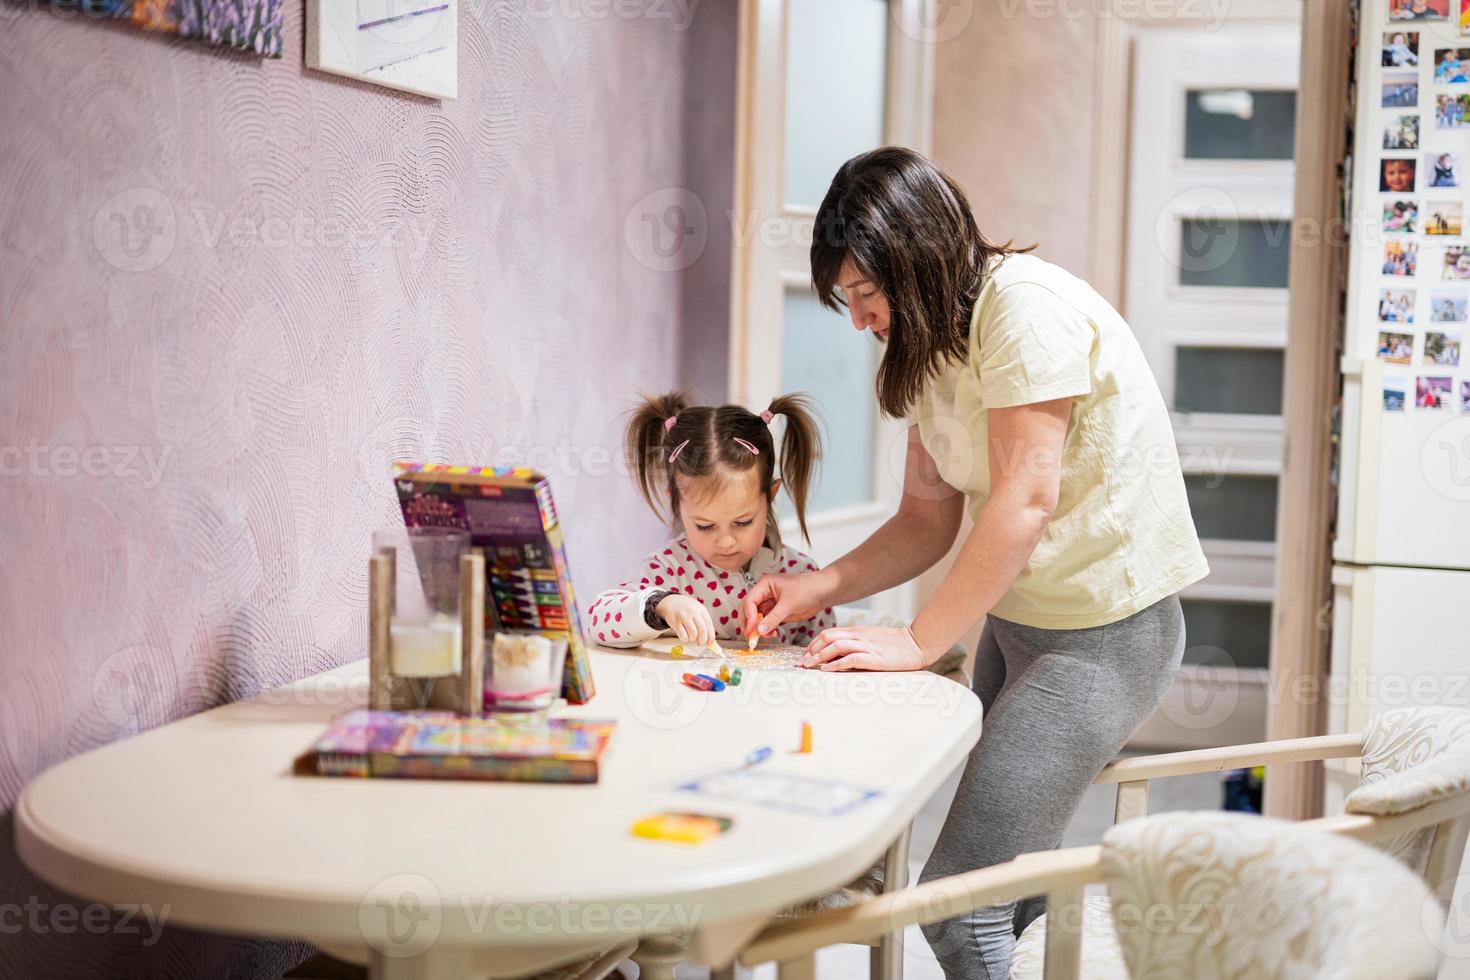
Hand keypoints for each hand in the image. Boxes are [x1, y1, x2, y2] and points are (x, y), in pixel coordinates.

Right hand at [657, 594, 716, 646]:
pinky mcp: (675, 621)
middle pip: (702, 631)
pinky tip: (684, 635)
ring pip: (693, 634)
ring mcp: (683, 616)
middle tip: (700, 643)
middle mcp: (693, 612)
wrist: (672, 602)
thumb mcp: (698, 611)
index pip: (709, 625)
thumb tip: (709, 640)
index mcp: (701, 610)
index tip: (709, 644)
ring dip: (693, 639)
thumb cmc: (687, 609)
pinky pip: (683, 636)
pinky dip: (685, 639)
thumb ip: (704, 623)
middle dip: (702, 641)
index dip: (710, 637)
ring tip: (691, 637)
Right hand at [741, 569, 834, 638]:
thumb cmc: (808, 588)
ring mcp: (770, 603)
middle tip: (751, 636)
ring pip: (756, 618)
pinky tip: (772, 634)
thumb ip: (773, 618)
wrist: (823, 592)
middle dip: (749, 623)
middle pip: (748, 610)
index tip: (752, 629)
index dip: (749, 616)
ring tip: (764, 636)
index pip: (749, 601)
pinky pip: (766, 623)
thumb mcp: (789, 603)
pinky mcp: (777, 612)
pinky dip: (766, 630)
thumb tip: (760, 630)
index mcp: (765, 584)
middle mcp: (765, 593)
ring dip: (758, 629)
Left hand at [800, 625, 930, 671]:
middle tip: (802, 663)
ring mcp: (867, 646)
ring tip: (810, 666)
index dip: (813, 644)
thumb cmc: (894, 645)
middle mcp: (859, 636)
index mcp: (857, 631)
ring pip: (836, 647)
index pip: (828, 634)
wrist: (917, 643)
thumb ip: (855, 644)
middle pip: (828, 638)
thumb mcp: (871, 639)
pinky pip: (851, 658)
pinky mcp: (875, 658)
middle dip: (811, 651)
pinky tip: (827, 670)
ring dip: (820, 657)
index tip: (805, 656)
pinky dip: (836, 664)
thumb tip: (836, 655)